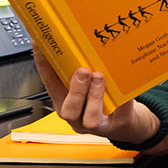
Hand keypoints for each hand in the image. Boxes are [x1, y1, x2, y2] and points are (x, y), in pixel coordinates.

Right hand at [32, 44, 159, 143]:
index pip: (51, 86)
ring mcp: (97, 125)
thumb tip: (76, 42)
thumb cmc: (101, 101)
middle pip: (69, 109)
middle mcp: (78, 117)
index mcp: (66, 104)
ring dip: (94, 95)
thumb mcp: (86, 86)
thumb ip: (79, 70)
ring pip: (90, 118)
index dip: (44, 67)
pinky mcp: (118, 125)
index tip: (41, 47)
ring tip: (99, 77)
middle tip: (83, 71)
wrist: (123, 123)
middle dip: (75, 89)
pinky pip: (121, 115)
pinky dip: (124, 102)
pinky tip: (126, 91)